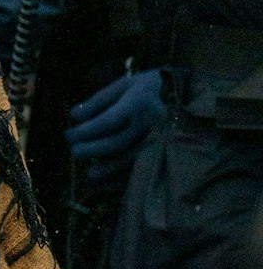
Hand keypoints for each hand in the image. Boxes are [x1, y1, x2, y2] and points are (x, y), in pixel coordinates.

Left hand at [67, 69, 164, 194]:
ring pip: (130, 161)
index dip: (84, 132)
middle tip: (75, 153)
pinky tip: (112, 183)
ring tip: (89, 174)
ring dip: (107, 170)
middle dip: (91, 151)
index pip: (106, 122)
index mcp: (139, 102)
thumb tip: (74, 115)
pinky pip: (146, 170)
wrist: (200, 96)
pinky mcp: (171, 153)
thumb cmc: (156, 87)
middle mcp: (151, 123)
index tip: (69, 136)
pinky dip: (127, 179)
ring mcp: (163, 140)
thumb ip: (101, 99)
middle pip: (116, 144)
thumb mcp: (129, 84)